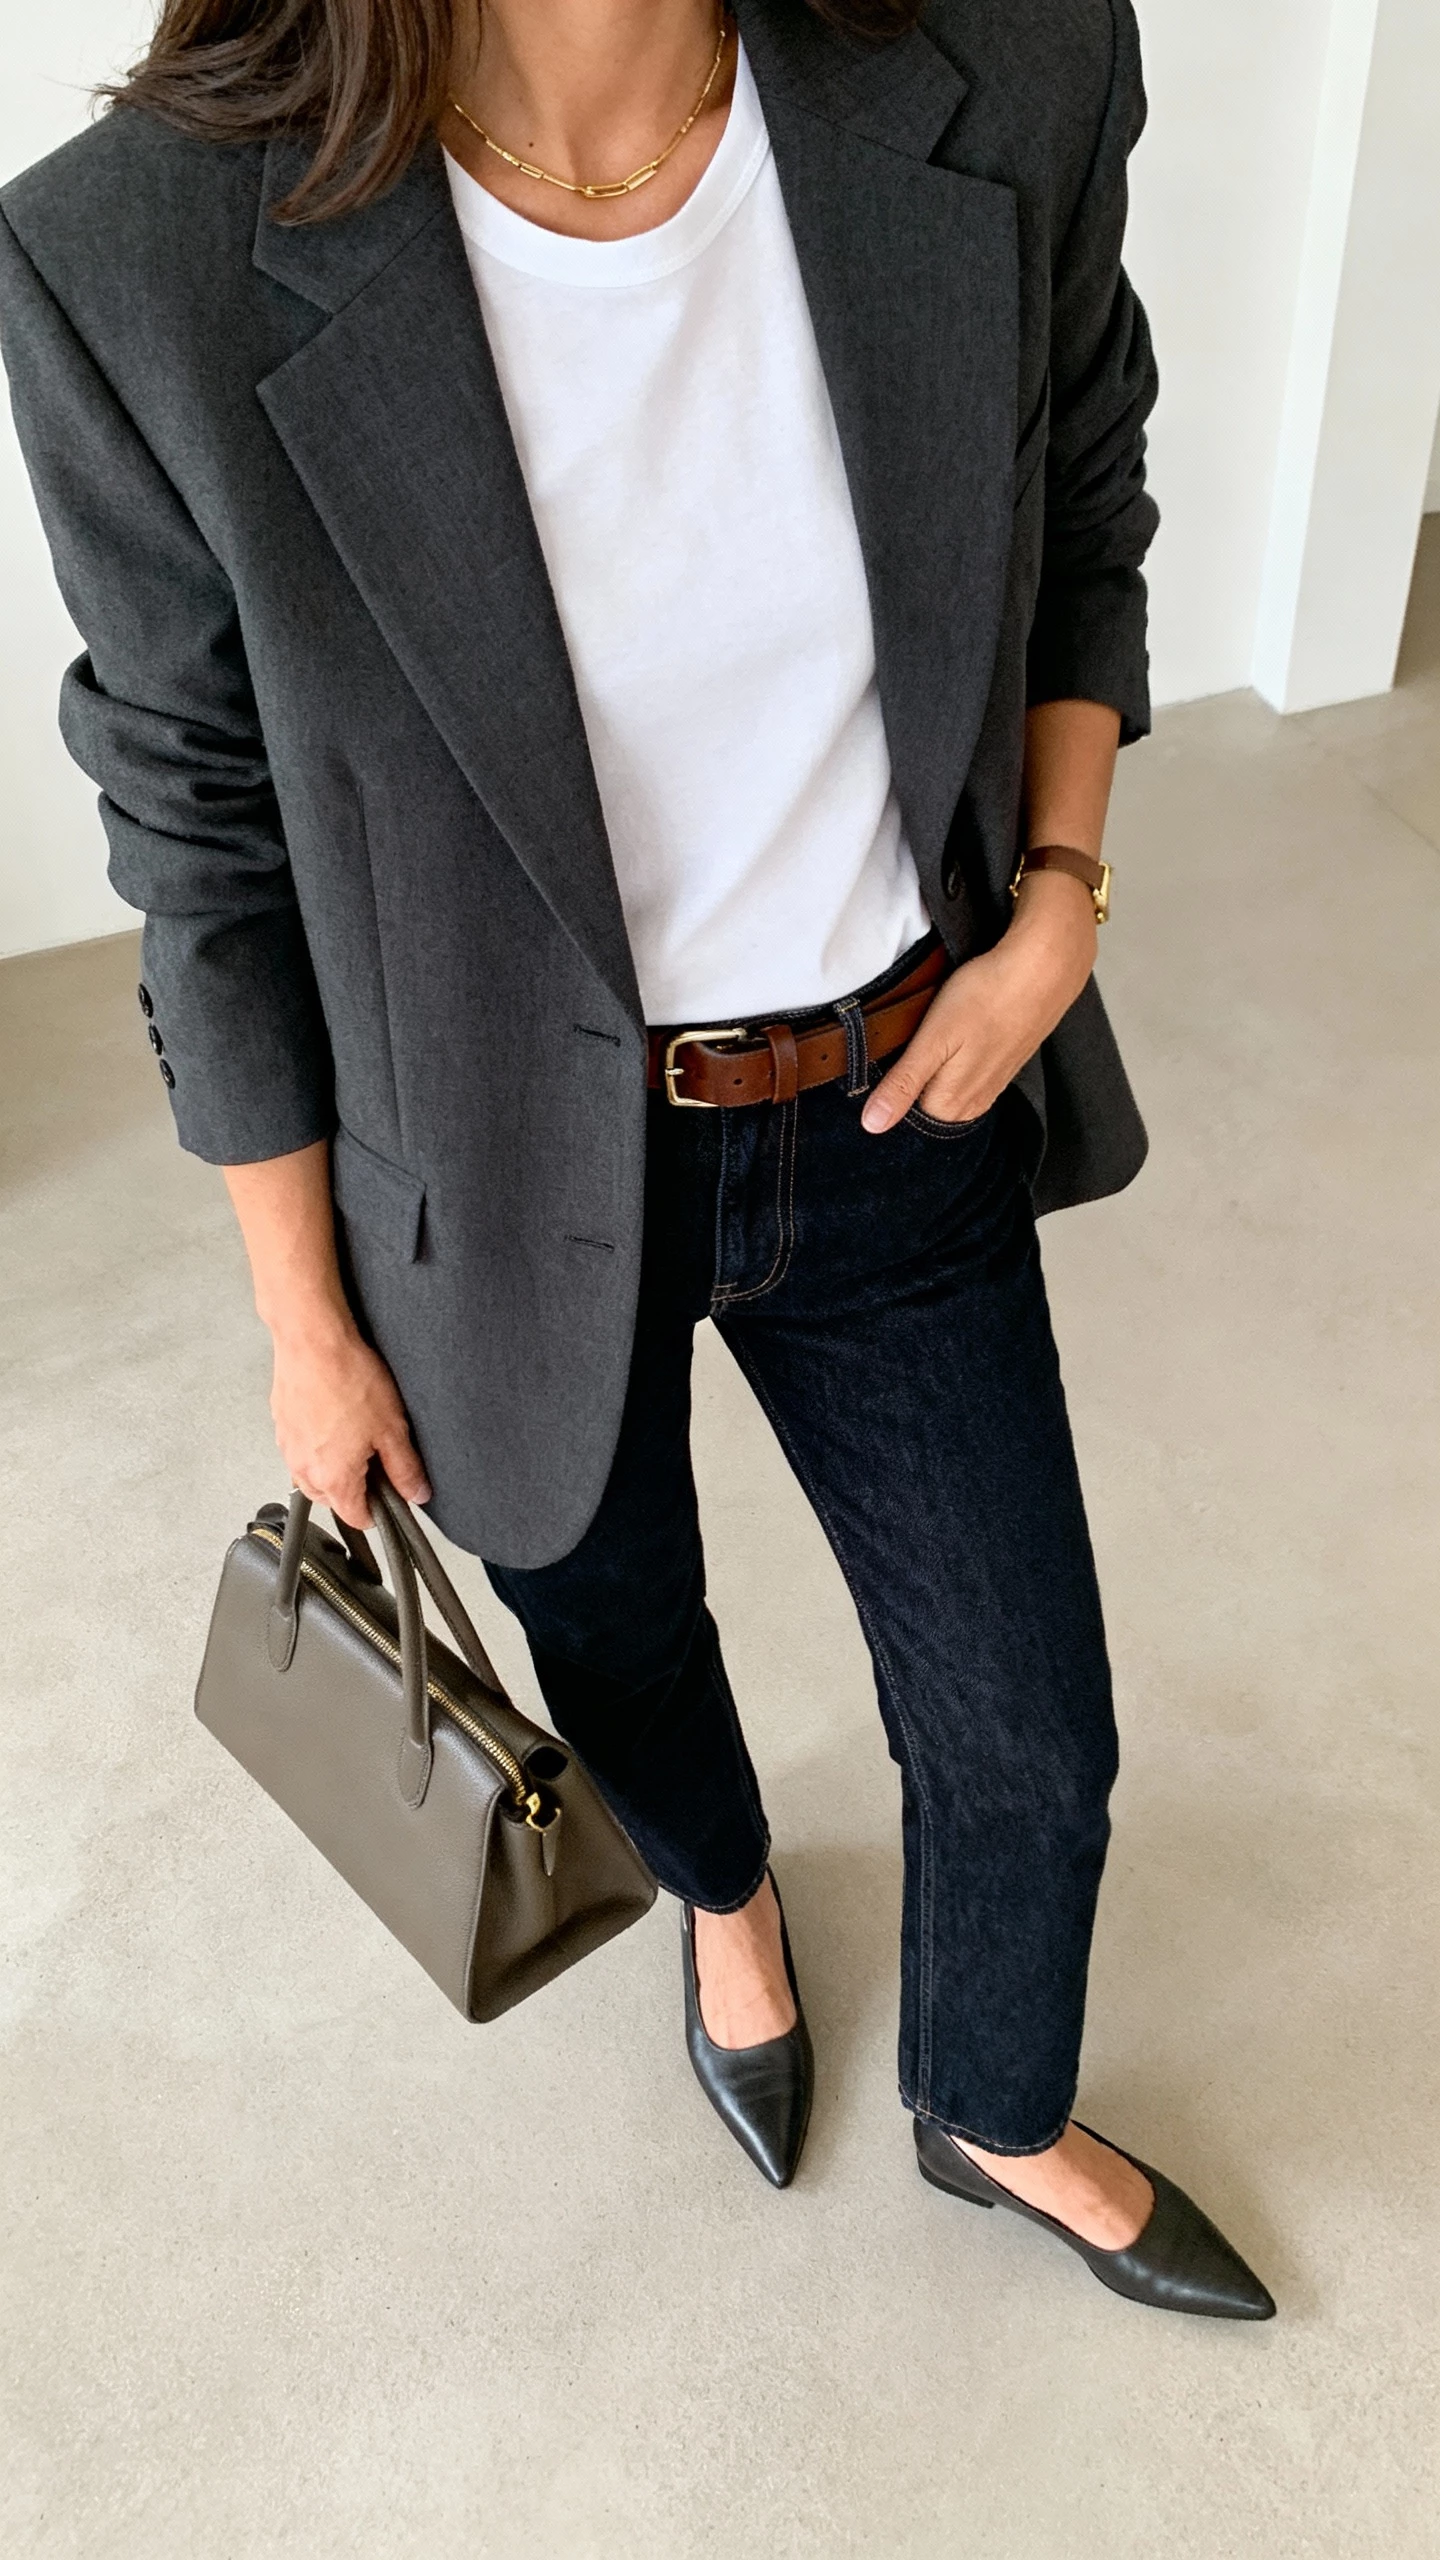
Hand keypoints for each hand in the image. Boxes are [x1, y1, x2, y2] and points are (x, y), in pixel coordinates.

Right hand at [268, 1315, 431, 1526]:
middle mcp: (304, 1469)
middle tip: (376, 1457)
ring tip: (354, 1434)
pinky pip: (300, 1449)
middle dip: (355, 1488)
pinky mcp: (281, 1425)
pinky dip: (316, 1444)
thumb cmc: (348, 1378)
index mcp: (333, 1479)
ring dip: (333, 1467)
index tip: (390, 1495)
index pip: (356, 1518)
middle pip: (332, 1500)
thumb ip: (405, 1469)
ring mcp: (288, 1448)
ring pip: (313, 1475)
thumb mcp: (392, 1429)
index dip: (379, 1512)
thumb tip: (416, 1493)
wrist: (312, 1341)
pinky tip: (334, 1417)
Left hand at [861, 871, 1097, 1131]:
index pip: (903, 1117)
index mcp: (951, 1104)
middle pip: (926, 1108)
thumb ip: (903, 1084)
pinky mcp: (1004, 1067)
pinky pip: (969, 1079)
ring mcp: (992, 1087)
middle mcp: (973, 1105)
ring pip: (948, 1093)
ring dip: (934, 1075)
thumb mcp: (933, 1040)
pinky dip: (956, 1065)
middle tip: (907, 1046)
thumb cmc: (984, 998)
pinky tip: (956, 1041)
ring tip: (930, 1042)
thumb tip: (872, 1126)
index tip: (886, 1064)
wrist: (1043, 971)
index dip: (888, 1091)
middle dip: (911, 1085)